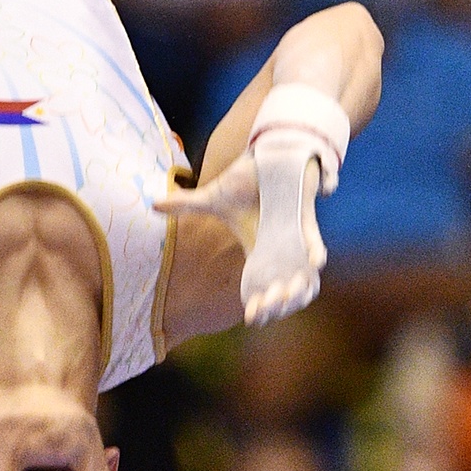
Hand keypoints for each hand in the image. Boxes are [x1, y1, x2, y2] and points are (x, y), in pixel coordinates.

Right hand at [166, 135, 328, 327]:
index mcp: (259, 252)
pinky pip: (314, 240)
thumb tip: (154, 204)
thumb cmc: (245, 180)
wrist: (268, 155)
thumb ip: (186, 206)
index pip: (262, 289)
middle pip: (286, 290)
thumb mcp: (213, 198)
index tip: (251, 316)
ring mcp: (294, 237)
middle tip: (264, 309)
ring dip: (300, 288)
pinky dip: (316, 251)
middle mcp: (279, 250)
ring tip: (286, 296)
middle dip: (279, 305)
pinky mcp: (304, 219)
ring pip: (304, 274)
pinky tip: (316, 263)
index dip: (260, 306)